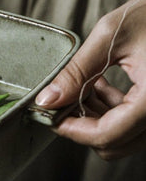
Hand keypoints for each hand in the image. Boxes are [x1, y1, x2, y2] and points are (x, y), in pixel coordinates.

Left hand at [35, 0, 145, 159]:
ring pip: (122, 137)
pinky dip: (111, 110)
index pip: (106, 135)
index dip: (71, 130)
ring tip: (82, 85)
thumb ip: (76, 72)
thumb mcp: (109, 36)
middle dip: (81, 124)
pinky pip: (133, 123)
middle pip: (113, 143)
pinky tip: (99, 85)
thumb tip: (47, 100)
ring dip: (95, 117)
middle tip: (61, 100)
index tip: (50, 116)